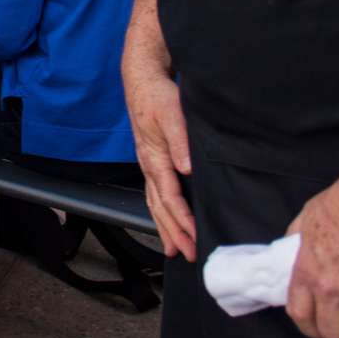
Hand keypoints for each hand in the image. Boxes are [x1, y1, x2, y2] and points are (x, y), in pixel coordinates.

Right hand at [125, 58, 195, 260]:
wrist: (142, 81)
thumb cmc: (158, 97)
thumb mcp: (172, 114)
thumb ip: (180, 142)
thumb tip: (187, 169)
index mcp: (154, 158)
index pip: (170, 197)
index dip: (183, 220)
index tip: (196, 237)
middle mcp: (148, 166)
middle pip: (159, 207)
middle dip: (174, 233)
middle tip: (187, 255)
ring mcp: (147, 165)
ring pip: (154, 203)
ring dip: (165, 227)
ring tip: (175, 249)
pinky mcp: (151, 161)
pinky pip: (154, 194)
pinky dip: (160, 213)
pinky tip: (165, 220)